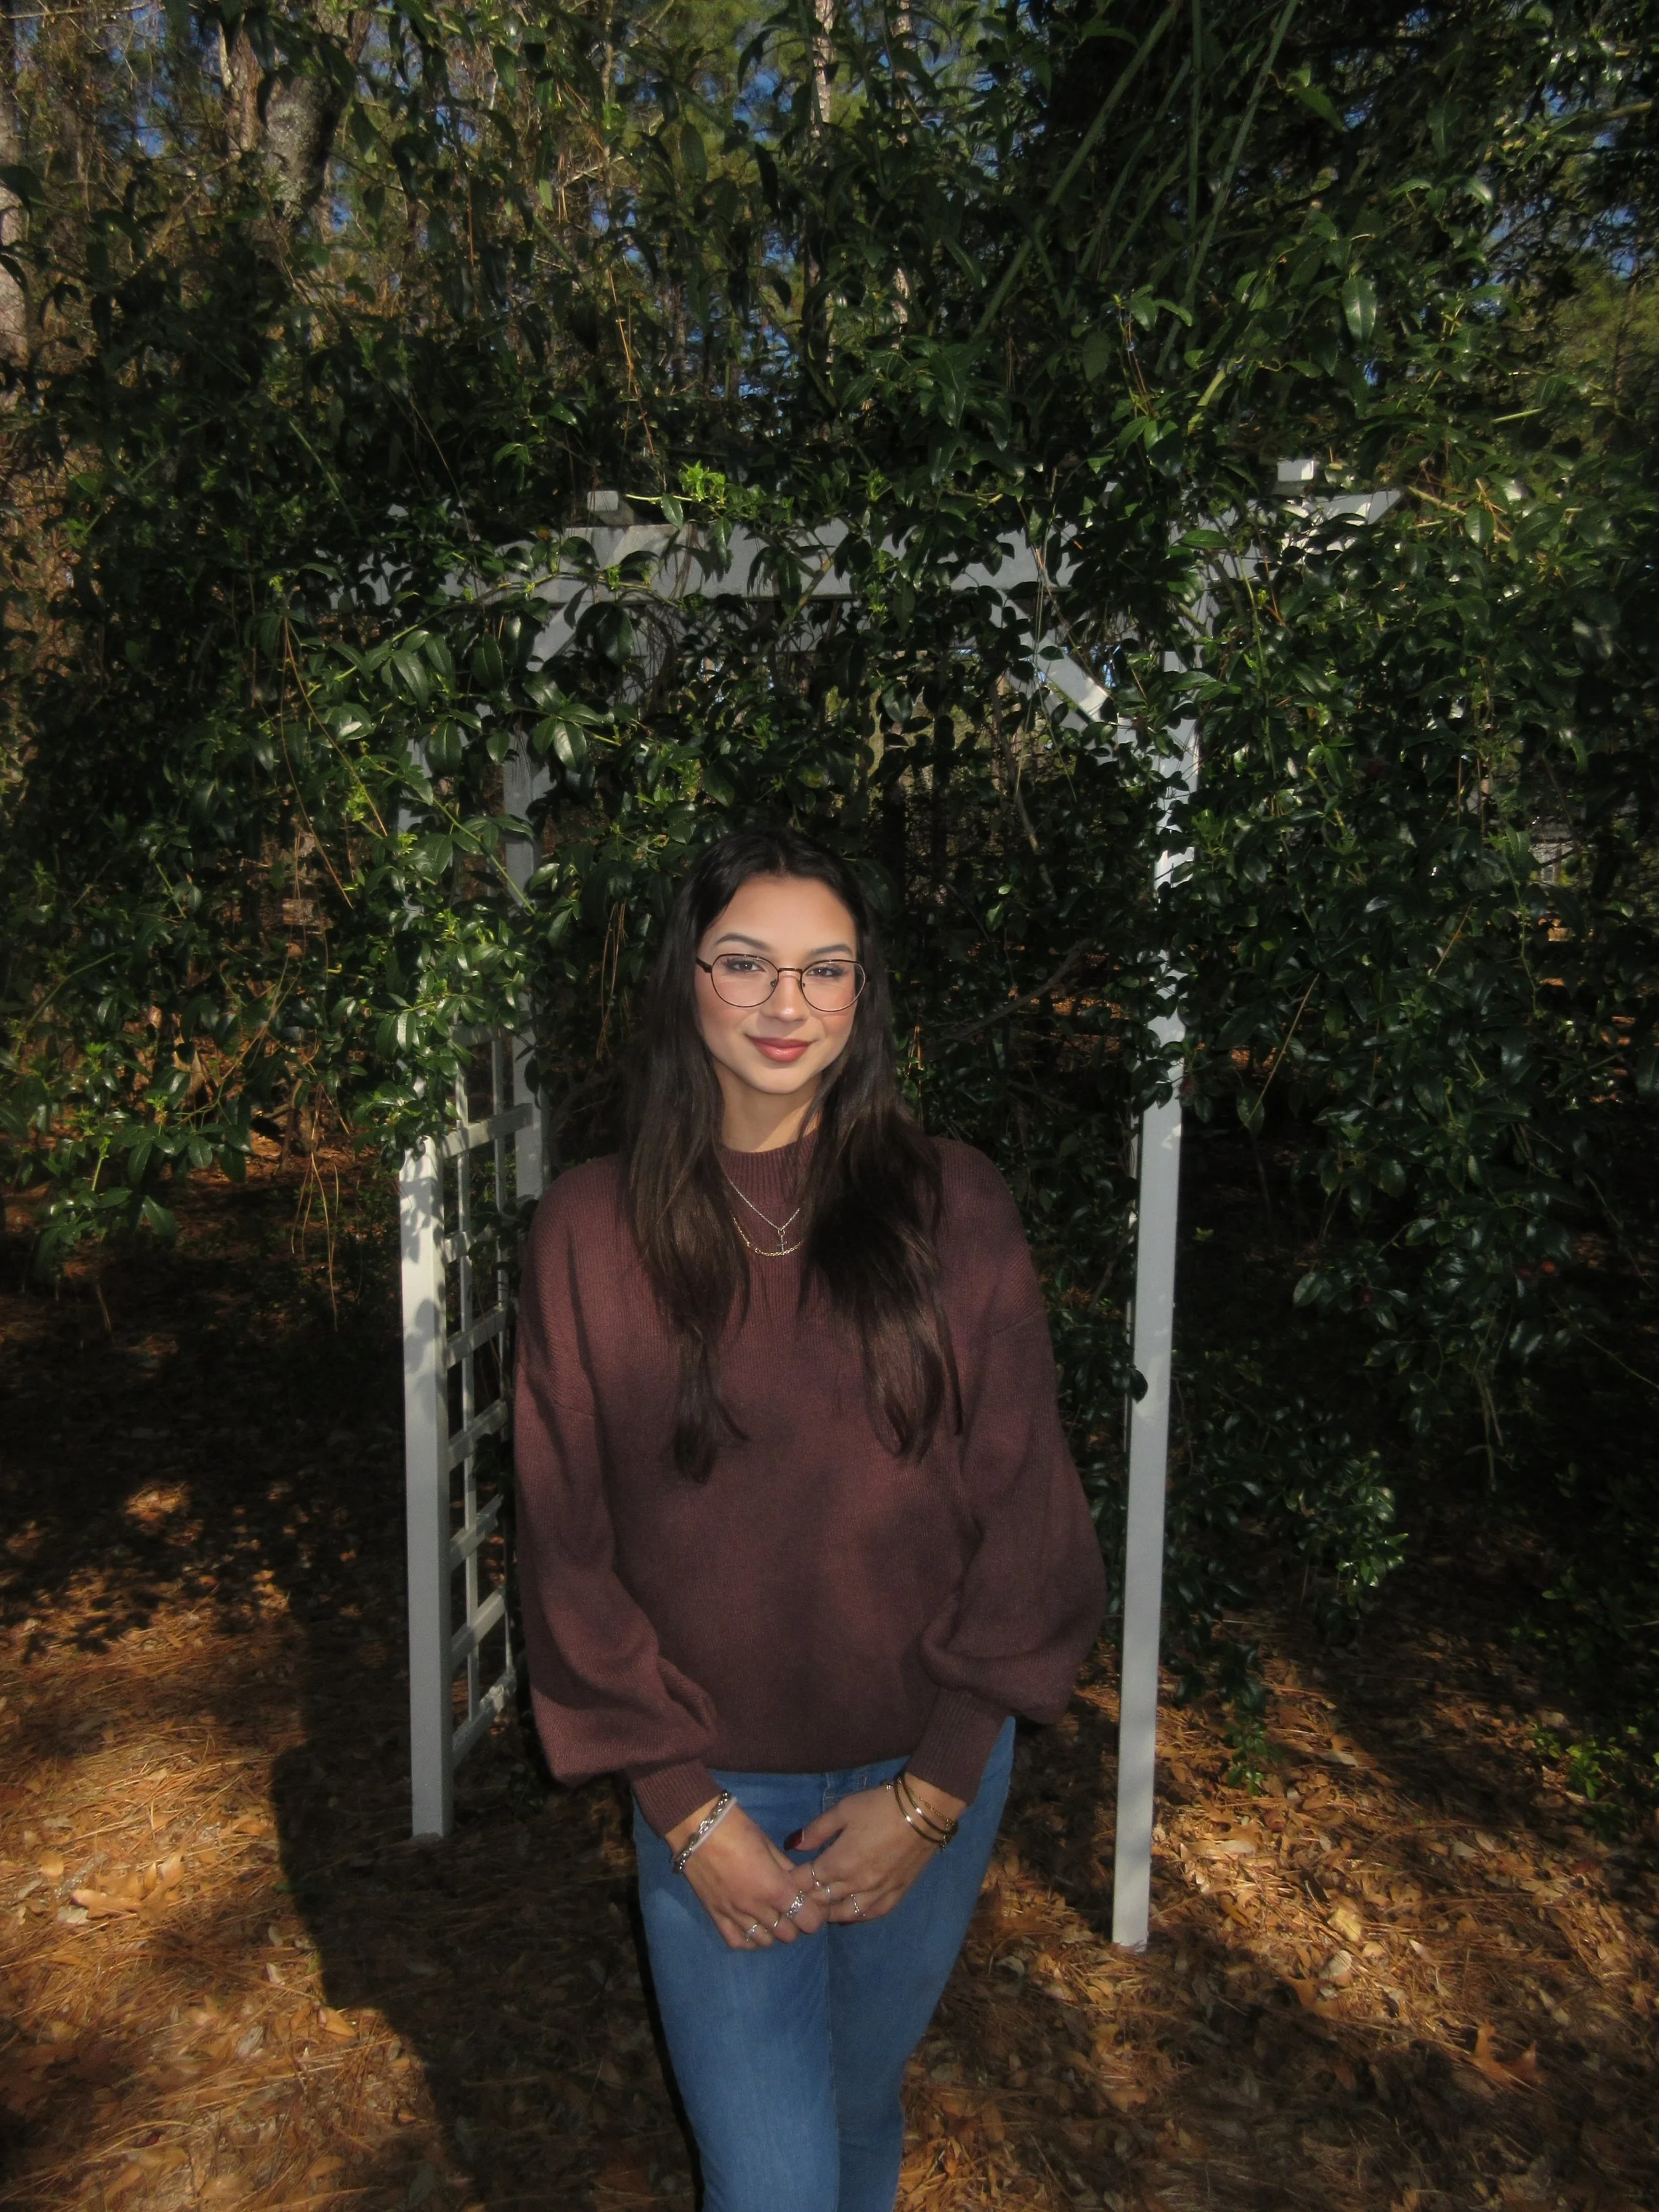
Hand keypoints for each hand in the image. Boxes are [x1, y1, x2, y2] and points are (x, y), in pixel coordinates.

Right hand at [664, 1798, 830, 1950]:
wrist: (697, 1827)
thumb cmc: (738, 1828)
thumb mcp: (769, 1845)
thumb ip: (786, 1869)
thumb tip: (799, 1883)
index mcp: (774, 1887)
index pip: (807, 1919)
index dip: (814, 1913)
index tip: (813, 1904)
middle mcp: (756, 1908)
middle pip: (788, 1934)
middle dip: (795, 1922)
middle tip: (792, 1906)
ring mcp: (733, 1915)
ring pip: (764, 1941)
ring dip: (773, 1931)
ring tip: (771, 1914)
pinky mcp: (714, 1916)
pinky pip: (737, 1942)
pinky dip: (748, 1939)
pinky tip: (752, 1926)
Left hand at [794, 1774, 967, 1924]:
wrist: (923, 1811)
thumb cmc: (879, 1806)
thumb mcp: (843, 1810)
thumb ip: (816, 1830)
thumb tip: (792, 1844)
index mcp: (839, 1863)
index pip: (805, 1882)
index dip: (791, 1882)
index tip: (782, 1879)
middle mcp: (855, 1885)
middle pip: (822, 1900)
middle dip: (805, 1899)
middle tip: (795, 1897)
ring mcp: (877, 1893)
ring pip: (844, 1913)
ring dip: (828, 1911)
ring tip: (818, 1907)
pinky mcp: (895, 1894)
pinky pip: (870, 1914)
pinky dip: (855, 1915)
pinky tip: (848, 1912)